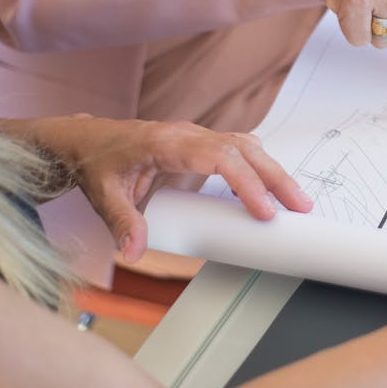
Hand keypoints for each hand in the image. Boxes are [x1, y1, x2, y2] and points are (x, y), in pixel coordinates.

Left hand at [21, 116, 312, 263]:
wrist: (85, 140)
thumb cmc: (96, 163)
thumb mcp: (103, 195)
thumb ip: (122, 222)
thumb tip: (135, 253)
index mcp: (168, 143)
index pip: (220, 157)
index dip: (246, 182)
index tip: (264, 211)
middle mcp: (189, 134)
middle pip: (245, 149)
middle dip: (275, 177)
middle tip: (300, 207)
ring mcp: (198, 135)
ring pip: (247, 146)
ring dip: (273, 171)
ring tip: (295, 201)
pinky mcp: (201, 143)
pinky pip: (239, 149)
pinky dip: (260, 166)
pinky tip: (271, 188)